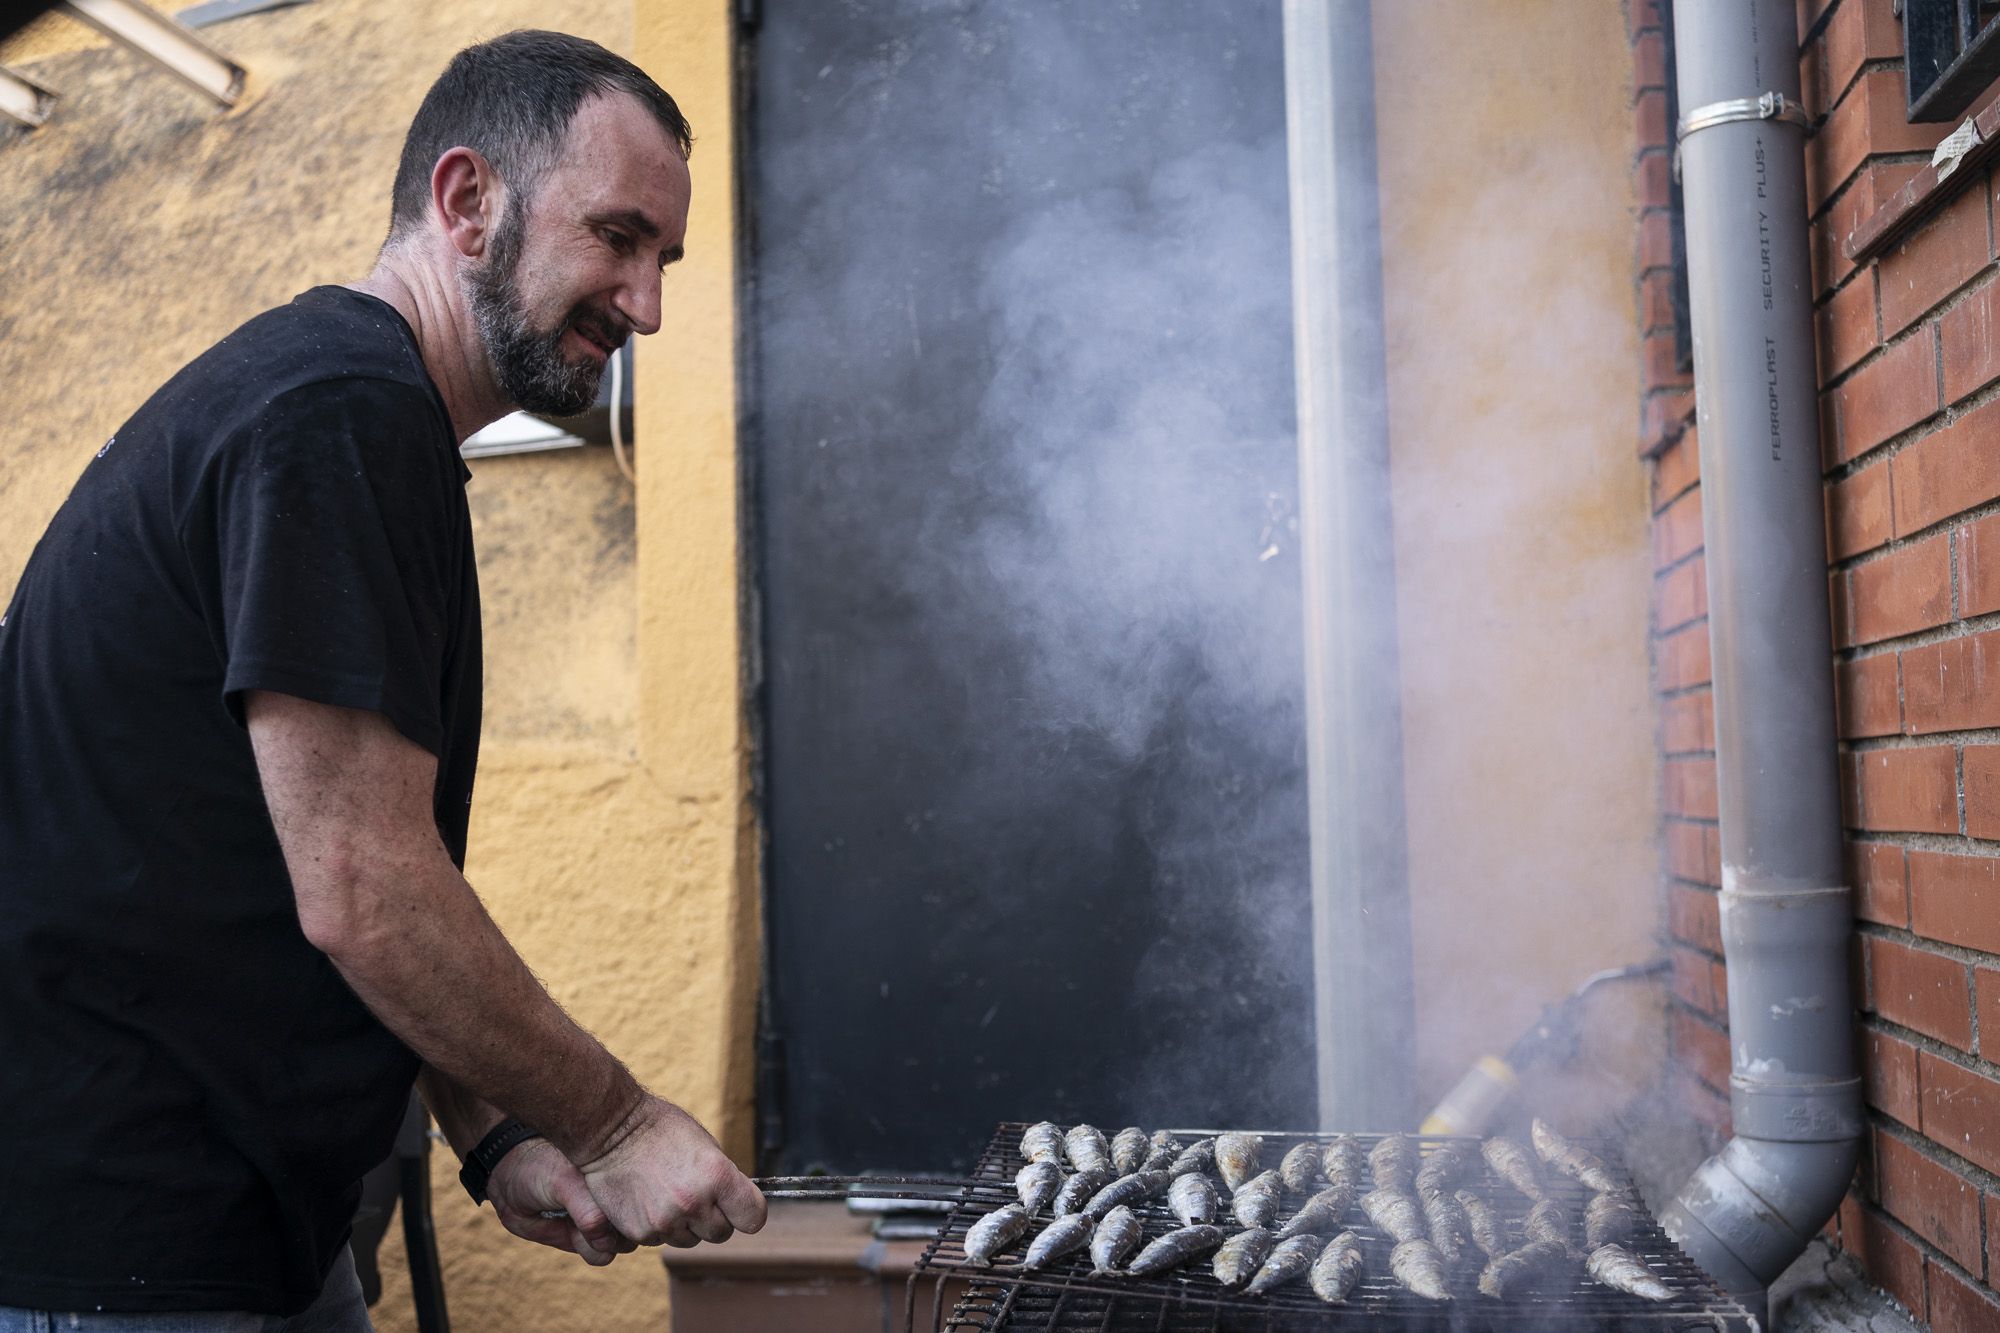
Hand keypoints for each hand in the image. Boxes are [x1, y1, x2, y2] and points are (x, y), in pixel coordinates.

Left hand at [487, 1137, 637, 1266]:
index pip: (643, 1200)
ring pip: (622, 1246)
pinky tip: (569, 1230)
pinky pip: (602, 1257)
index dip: (629, 1208)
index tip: (605, 1199)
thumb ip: (589, 1212)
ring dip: (599, 1241)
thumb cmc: (540, 1171)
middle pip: (637, 1225)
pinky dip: (587, 1249)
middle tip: (587, 1212)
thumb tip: (608, 1243)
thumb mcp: (565, 1183)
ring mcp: (605, 1221)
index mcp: (619, 1175)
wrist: (511, 1181)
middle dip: (615, 1227)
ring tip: (575, 1220)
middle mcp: (617, 1198)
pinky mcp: (588, 1240)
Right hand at [578, 1096, 766, 1247]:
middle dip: (715, 1218)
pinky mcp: (640, 1232)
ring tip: (669, 1195)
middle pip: (722, 1233)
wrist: (611, 1130)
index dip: (749, 1212)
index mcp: (717, 1175)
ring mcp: (665, 1221)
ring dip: (686, 1226)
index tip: (742, 1206)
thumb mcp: (705, 1144)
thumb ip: (723, 1178)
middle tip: (698, 1197)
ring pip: (691, 1241)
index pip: (753, 1217)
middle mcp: (694, 1203)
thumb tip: (736, 1202)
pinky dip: (658, 1228)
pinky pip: (661, 1241)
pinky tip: (648, 1201)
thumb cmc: (661, 1129)